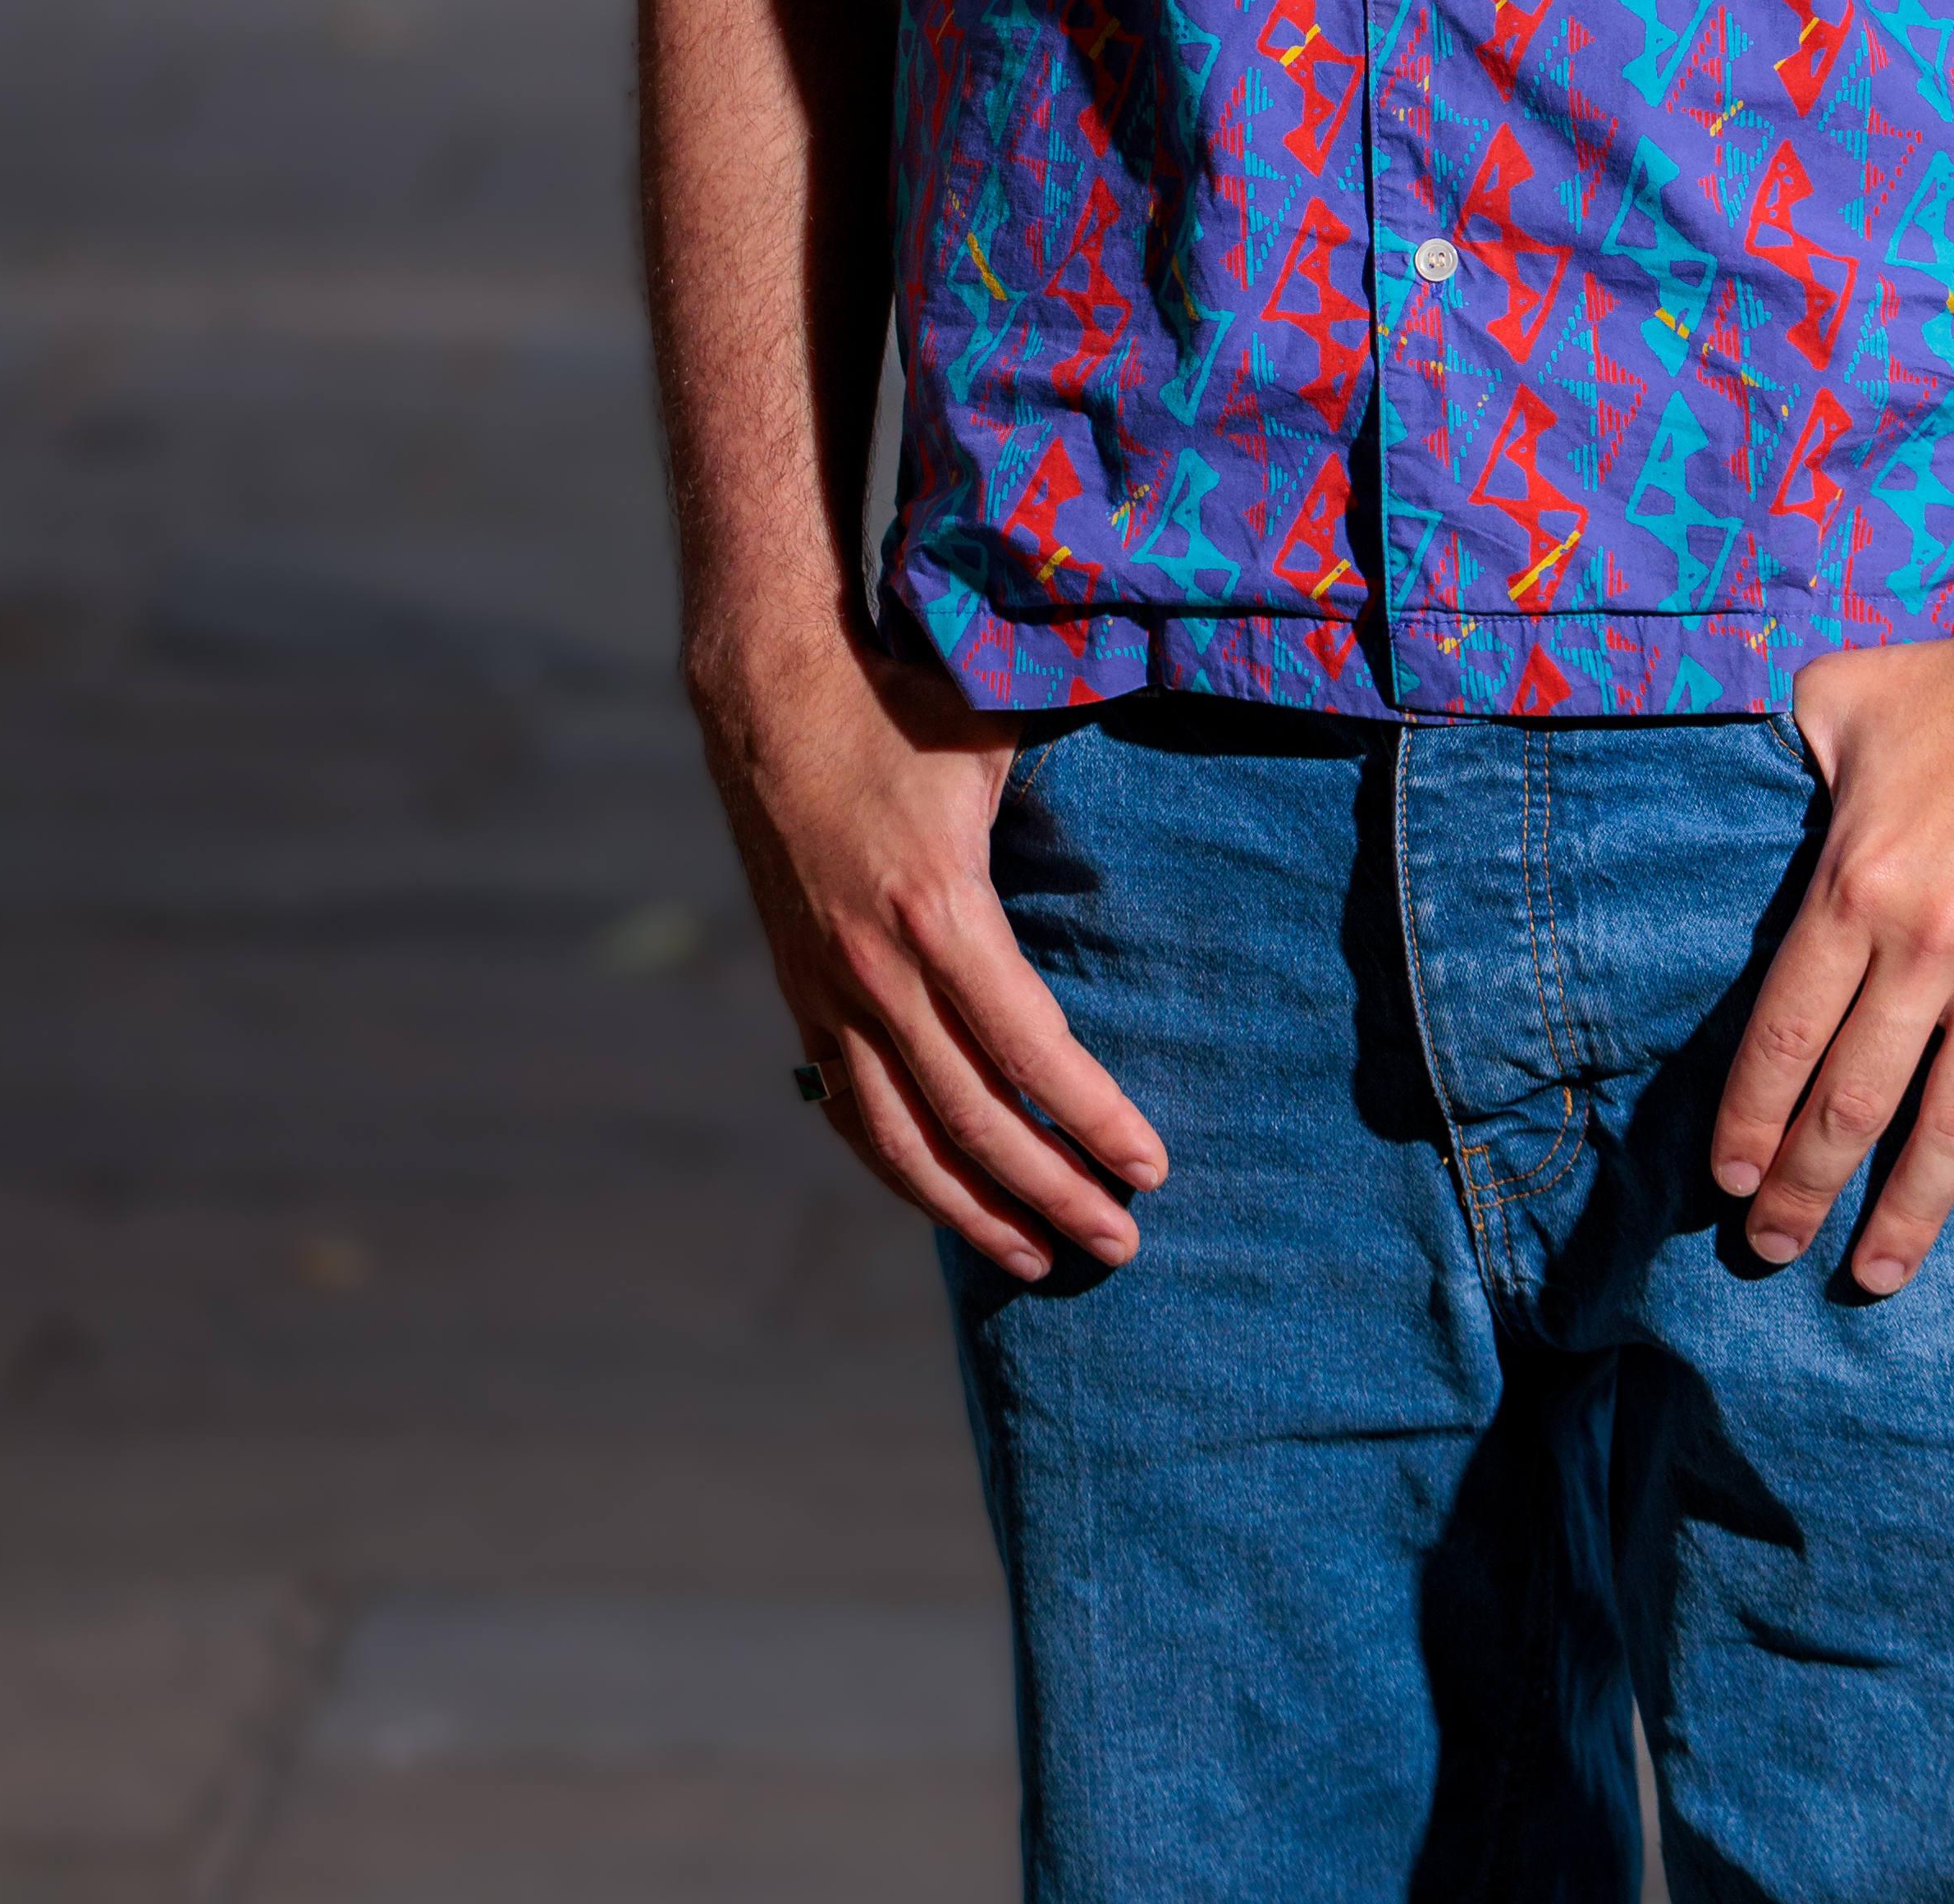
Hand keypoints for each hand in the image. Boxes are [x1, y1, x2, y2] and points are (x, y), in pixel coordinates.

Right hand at [693, 627, 1167, 1282]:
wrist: (768, 695)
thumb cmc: (907, 702)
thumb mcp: (1000, 736)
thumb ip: (1076, 788)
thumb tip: (1185, 774)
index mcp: (938, 907)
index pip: (1029, 1049)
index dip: (1093, 1118)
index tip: (1152, 1166)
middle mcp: (876, 968)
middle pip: (973, 1119)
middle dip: (1053, 1192)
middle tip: (1120, 1243)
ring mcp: (830, 991)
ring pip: (903, 1140)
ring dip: (975, 1211)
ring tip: (1041, 1259)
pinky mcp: (801, 996)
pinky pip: (850, 1110)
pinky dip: (902, 1171)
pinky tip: (948, 1205)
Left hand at [1706, 601, 1953, 1294]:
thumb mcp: (1836, 697)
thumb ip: (1780, 754)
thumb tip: (1730, 777)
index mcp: (1855, 885)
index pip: (1784, 1038)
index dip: (1751, 1124)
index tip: (1729, 1185)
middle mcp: (1930, 941)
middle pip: (1854, 1101)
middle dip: (1804, 1190)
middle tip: (1774, 1251)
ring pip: (1953, 1125)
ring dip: (1910, 1213)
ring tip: (1875, 1273)